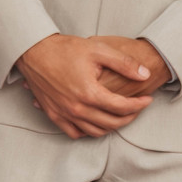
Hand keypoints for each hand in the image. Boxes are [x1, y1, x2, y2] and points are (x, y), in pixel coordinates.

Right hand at [16, 33, 163, 138]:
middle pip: (111, 123)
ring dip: (112, 126)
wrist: (34, 50)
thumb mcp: (98, 50)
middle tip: (138, 108)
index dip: (139, 105)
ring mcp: (63, 114)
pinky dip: (88, 131)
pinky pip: (74, 133)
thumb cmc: (65, 48)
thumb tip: (145, 75)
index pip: (122, 107)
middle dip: (130, 117)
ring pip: (94, 132)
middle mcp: (76, 108)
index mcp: (89, 93)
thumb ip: (124, 64)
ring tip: (121, 115)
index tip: (148, 99)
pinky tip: (96, 121)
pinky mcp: (53, 114)